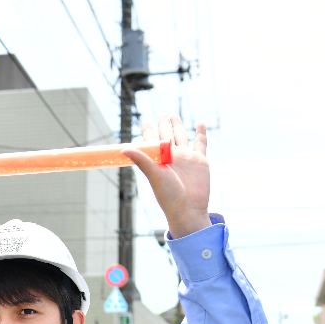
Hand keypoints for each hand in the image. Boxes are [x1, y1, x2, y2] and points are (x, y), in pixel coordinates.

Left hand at [121, 115, 209, 238]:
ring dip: (178, 126)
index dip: (148, 130)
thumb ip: (141, 160)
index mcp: (159, 159)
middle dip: (164, 125)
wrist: (188, 209)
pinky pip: (201, 144)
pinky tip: (200, 124)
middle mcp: (172, 156)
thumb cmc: (168, 196)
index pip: (152, 140)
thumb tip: (123, 149)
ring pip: (182, 136)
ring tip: (174, 116)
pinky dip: (201, 134)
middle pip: (167, 135)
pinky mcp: (200, 161)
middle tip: (161, 114)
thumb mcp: (154, 176)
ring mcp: (186, 158)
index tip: (145, 120)